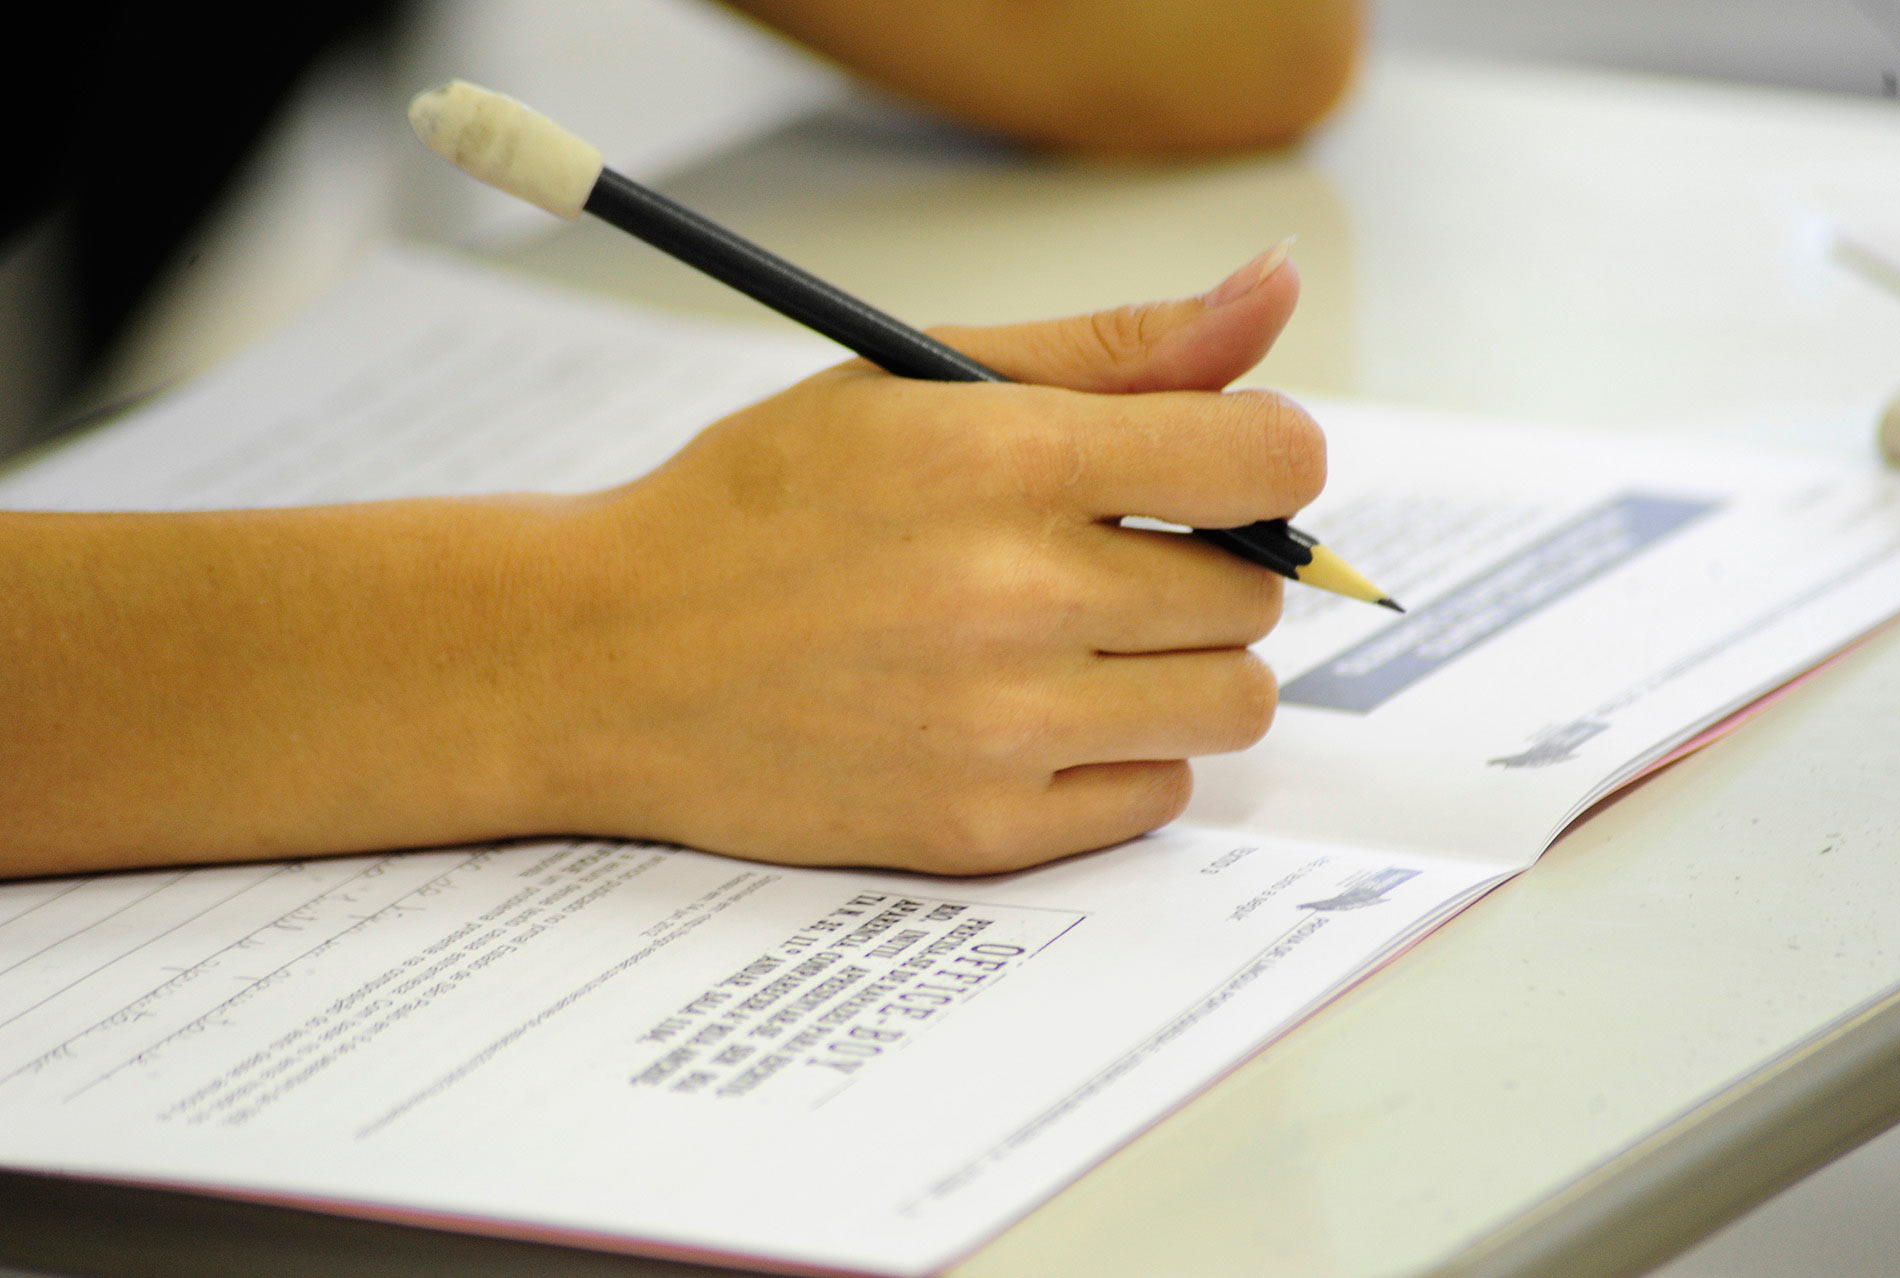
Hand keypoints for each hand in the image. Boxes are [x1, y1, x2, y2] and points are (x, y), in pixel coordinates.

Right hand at [527, 246, 1324, 872]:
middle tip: (1103, 561)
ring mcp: (999, 729)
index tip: (1219, 471)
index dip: (1264, 459)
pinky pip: (1158, 797)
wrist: (611, 660)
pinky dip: (1124, 757)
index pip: (1265, 462)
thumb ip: (1113, 347)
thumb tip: (1276, 289)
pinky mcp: (981, 832)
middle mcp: (1013, 600)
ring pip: (1231, 704)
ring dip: (1183, 669)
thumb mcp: (914, 384)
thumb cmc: (759, 508)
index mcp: (1003, 461)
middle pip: (1251, 594)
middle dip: (1203, 566)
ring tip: (1085, 644)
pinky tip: (1038, 718)